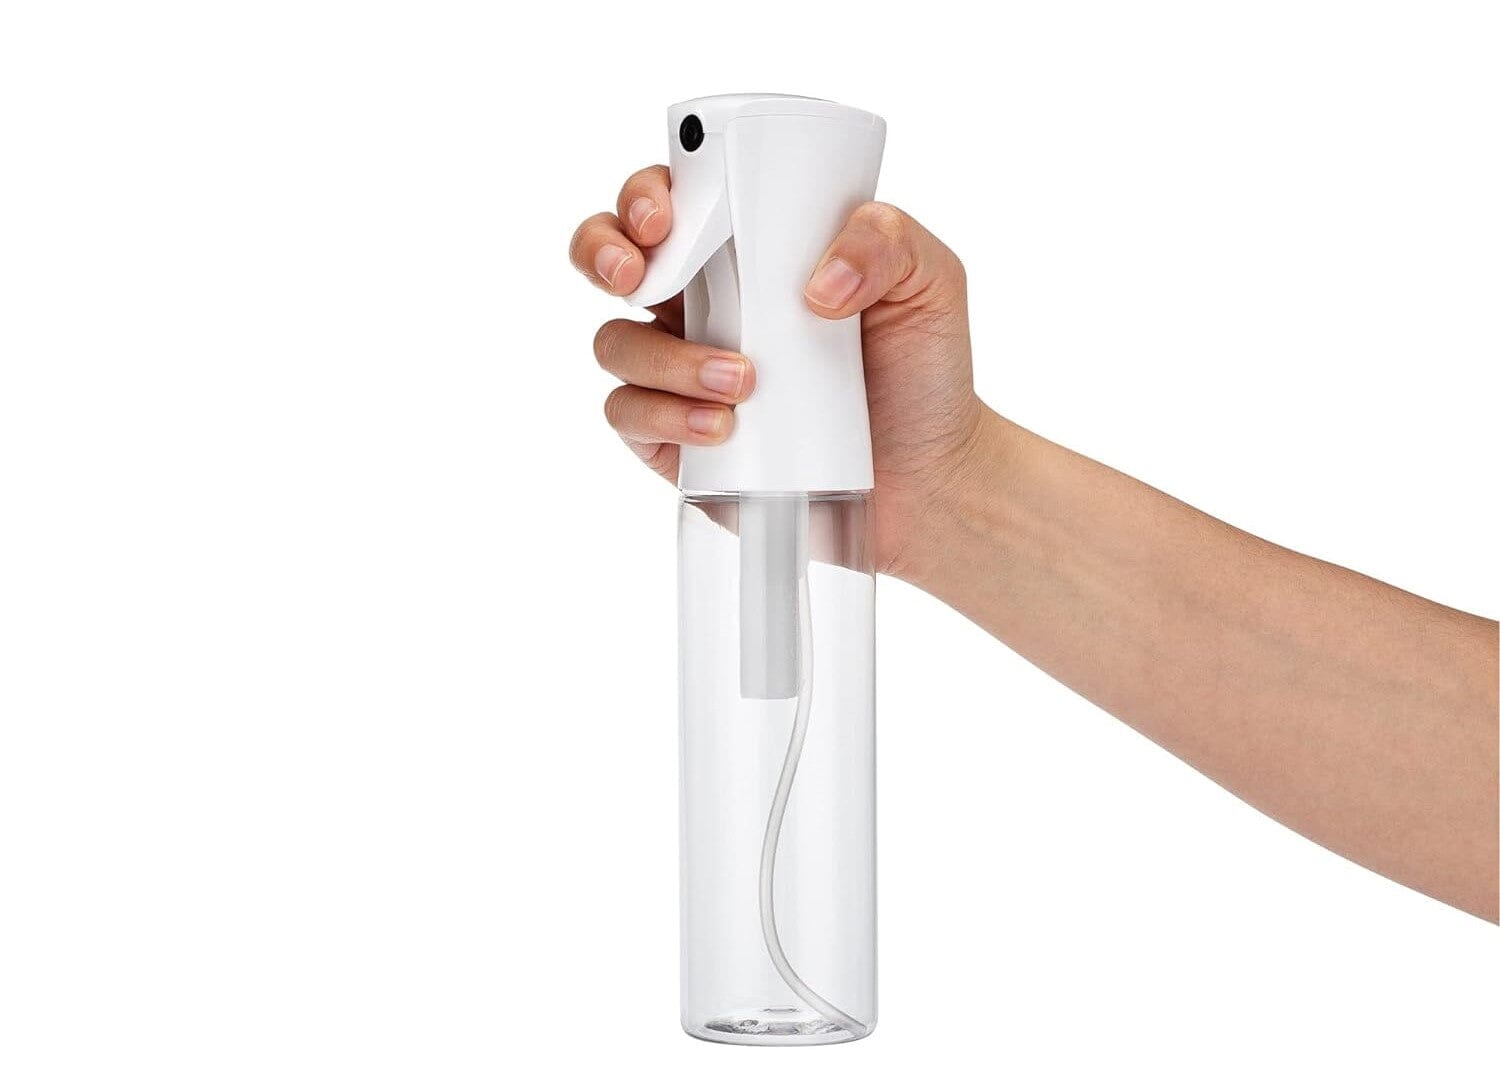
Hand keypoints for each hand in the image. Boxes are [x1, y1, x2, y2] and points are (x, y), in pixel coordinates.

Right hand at [570, 166, 985, 576]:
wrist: (928, 479)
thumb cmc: (922, 370)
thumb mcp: (930, 282)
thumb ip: (887, 241)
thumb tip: (817, 281)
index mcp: (748, 248)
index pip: (673, 197)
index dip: (646, 194)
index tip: (666, 216)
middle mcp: (702, 302)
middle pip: (608, 255)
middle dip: (602, 252)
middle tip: (637, 274)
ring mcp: (680, 370)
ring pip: (617, 342)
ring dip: (665, 357)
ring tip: (744, 380)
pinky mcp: (674, 437)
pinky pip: (629, 415)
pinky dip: (665, 415)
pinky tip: (723, 426)